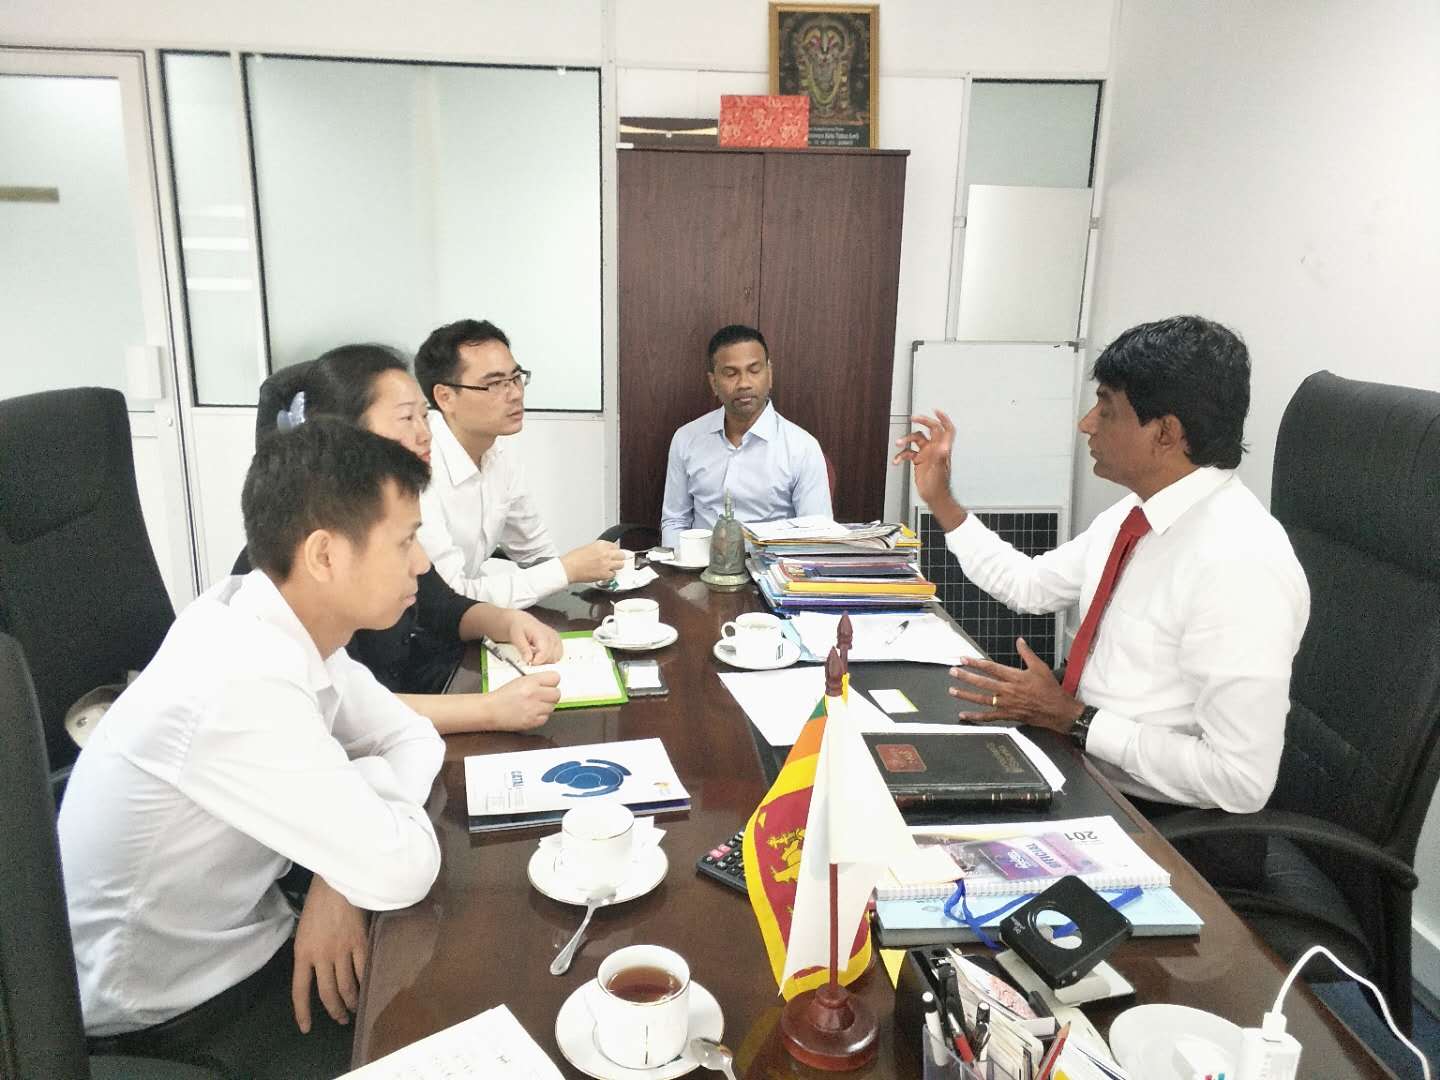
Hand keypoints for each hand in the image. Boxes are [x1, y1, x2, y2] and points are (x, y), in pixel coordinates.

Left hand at [291, 875, 367, 1032]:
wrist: (336, 882)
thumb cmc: (319, 903)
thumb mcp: (304, 931)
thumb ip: (309, 953)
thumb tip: (318, 973)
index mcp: (302, 952)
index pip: (300, 990)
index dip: (303, 1012)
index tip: (306, 1027)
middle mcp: (321, 956)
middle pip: (328, 993)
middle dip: (334, 1010)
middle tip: (340, 1019)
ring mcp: (341, 950)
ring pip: (347, 986)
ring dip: (352, 1001)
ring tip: (355, 1008)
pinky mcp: (360, 942)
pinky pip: (363, 970)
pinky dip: (366, 983)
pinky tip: (369, 988)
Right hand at [489, 672, 561, 729]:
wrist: (490, 710)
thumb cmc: (502, 696)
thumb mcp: (519, 680)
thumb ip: (536, 680)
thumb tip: (551, 682)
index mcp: (530, 682)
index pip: (555, 677)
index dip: (552, 682)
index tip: (549, 684)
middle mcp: (534, 695)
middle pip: (557, 693)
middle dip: (551, 694)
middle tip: (542, 696)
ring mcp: (534, 709)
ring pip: (552, 706)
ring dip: (546, 706)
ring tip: (534, 705)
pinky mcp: (533, 722)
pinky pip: (546, 718)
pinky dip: (541, 716)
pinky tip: (531, 712)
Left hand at [503, 610, 562, 663]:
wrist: (522, 621)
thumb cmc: (519, 626)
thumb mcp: (517, 637)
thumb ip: (523, 649)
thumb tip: (528, 660)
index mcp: (542, 633)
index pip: (545, 652)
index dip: (537, 661)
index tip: (529, 663)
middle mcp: (552, 636)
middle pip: (551, 657)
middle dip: (540, 662)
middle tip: (530, 659)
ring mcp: (556, 639)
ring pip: (556, 658)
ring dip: (545, 661)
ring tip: (535, 656)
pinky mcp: (558, 642)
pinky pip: (557, 656)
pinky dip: (549, 659)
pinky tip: (540, 655)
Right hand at [561, 540, 626, 583]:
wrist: (569, 568)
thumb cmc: (574, 559)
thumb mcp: (588, 547)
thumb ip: (599, 549)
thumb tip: (606, 552)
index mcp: (601, 544)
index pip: (615, 546)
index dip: (614, 551)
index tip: (613, 553)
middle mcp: (606, 553)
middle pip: (622, 555)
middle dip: (619, 557)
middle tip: (616, 560)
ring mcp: (606, 564)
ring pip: (621, 565)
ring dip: (616, 566)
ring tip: (611, 567)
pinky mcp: (605, 574)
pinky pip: (613, 574)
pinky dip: (610, 575)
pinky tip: (605, 573)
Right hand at [893, 412, 964, 530]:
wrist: (933, 497)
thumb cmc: (939, 486)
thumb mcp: (940, 470)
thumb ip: (941, 457)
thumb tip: (944, 447)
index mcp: (942, 449)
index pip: (947, 430)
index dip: (943, 419)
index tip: (936, 411)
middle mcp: (935, 449)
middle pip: (930, 430)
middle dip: (922, 422)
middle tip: (913, 418)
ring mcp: (927, 455)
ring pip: (916, 440)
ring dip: (906, 440)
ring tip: (898, 443)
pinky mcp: (919, 461)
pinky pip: (908, 453)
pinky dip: (901, 456)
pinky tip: (896, 461)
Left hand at [948, 637, 1084, 732]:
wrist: (1058, 711)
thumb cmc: (1050, 689)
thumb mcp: (1040, 667)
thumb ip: (1027, 653)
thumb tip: (1019, 640)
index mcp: (1014, 677)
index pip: (991, 668)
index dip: (976, 663)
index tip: (963, 659)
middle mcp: (1008, 690)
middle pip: (982, 683)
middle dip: (966, 676)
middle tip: (952, 672)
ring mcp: (1006, 704)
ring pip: (982, 699)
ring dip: (965, 695)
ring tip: (952, 691)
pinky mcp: (1008, 715)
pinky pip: (988, 717)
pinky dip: (975, 716)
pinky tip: (963, 715)